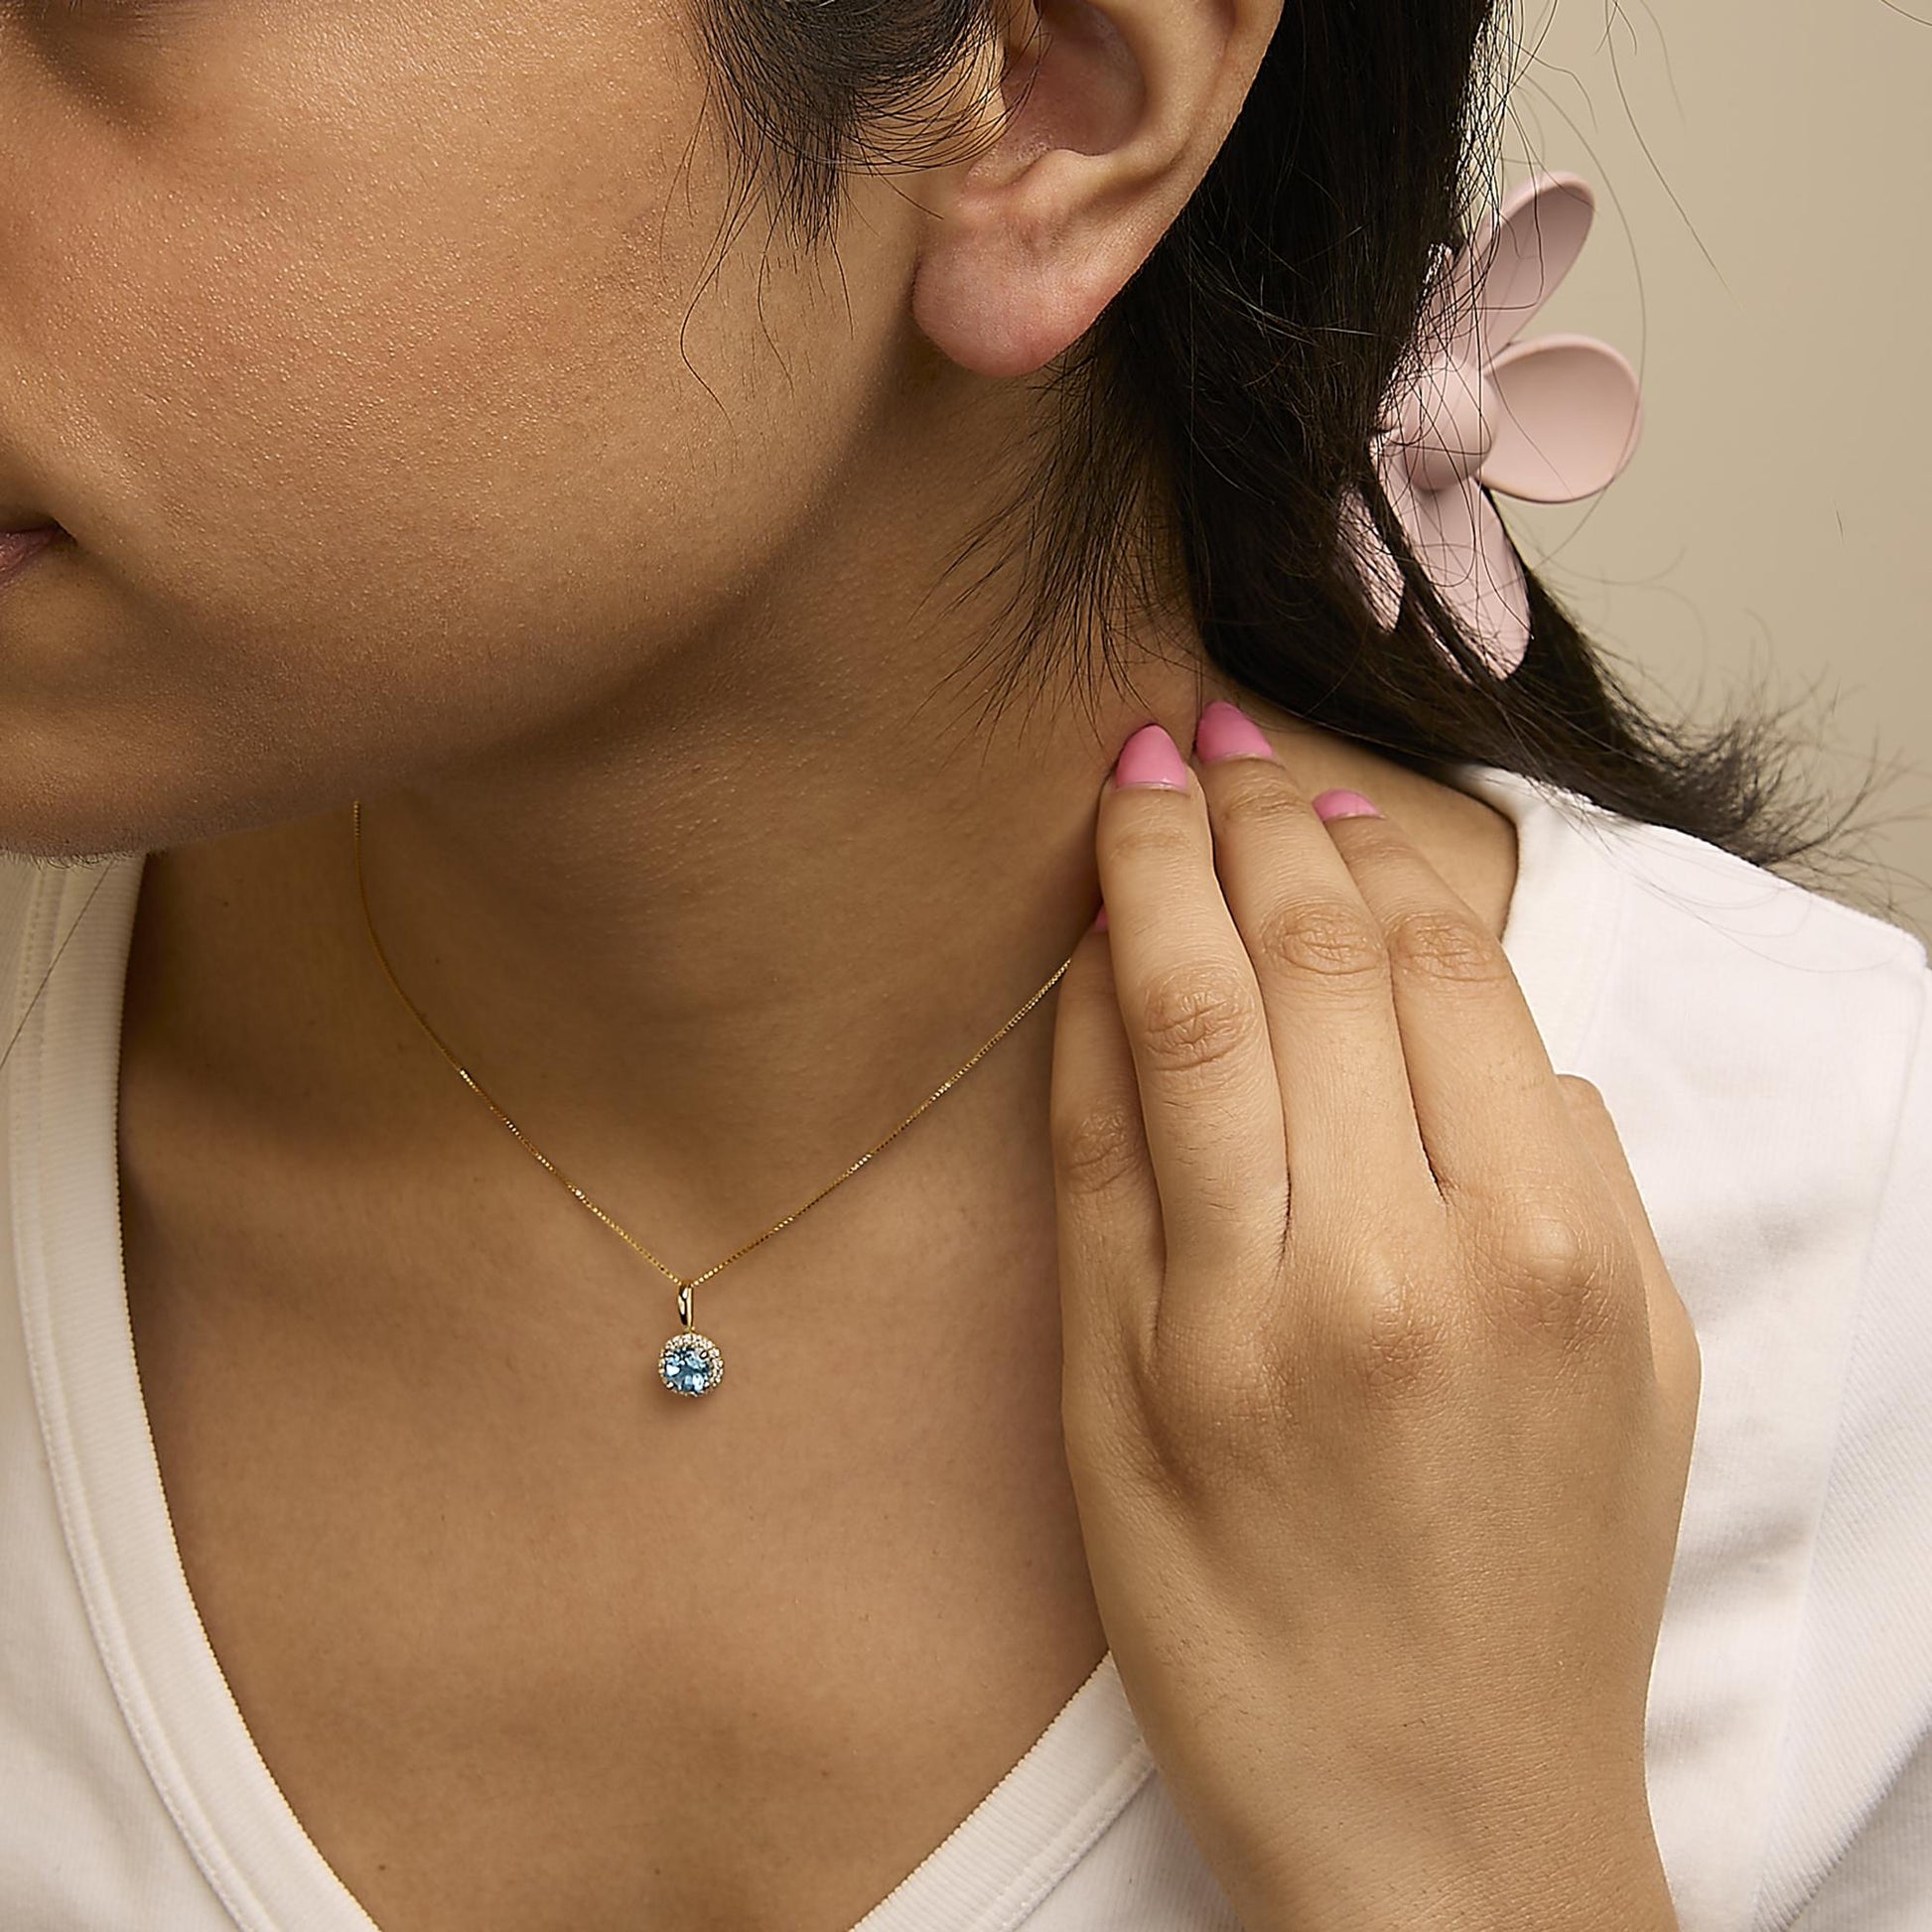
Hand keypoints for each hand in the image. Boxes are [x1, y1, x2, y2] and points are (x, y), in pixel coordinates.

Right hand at [1047, 707, 1700, 1931]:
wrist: (1452, 1818)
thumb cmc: (1232, 1636)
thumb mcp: (1104, 1421)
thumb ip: (1101, 1174)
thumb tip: (1107, 968)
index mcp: (1263, 1304)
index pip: (1201, 995)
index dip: (1157, 856)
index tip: (1131, 768)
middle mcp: (1434, 1259)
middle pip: (1336, 954)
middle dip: (1264, 822)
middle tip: (1216, 749)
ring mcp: (1568, 1271)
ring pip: (1466, 983)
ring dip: (1378, 874)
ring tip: (1314, 815)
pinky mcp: (1649, 1299)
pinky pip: (1555, 1085)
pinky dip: (1474, 997)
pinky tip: (1413, 972)